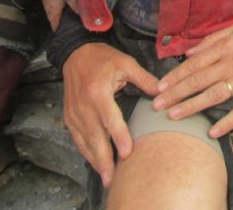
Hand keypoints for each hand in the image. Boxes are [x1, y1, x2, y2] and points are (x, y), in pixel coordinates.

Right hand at [43, 0, 79, 29]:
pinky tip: (57, 9)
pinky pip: (47, 8)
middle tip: (62, 27)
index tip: (61, 33)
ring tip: (60, 19)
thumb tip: (80, 15)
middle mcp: (48, 9)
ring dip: (53, 17)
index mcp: (54, 11)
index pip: (54, 24)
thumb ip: (75, 7)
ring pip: (49, 14)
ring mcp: (45, 3)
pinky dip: (52, 11)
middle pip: (51, 20)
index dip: (57, 29)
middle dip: (55, 24)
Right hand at [62, 43, 159, 187]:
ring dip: (95, 161)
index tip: (127, 153)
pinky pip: (78, 139)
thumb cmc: (102, 58)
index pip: (109, 118)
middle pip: (94, 137)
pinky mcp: (69, 117)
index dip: (119, 136)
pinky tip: (96, 163)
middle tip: (113, 178)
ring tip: (107, 177)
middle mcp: (84, 105)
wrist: (75, 54)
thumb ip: (144, 79)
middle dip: (104, 159)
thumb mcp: (125, 63)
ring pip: (85, 142)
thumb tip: (162, 93)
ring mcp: (74, 113)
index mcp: (98, 91)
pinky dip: (86, 153)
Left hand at [153, 22, 232, 137]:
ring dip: (193, 106)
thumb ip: (211, 40)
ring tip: (175, 115)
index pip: (195, 64)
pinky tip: (213, 132)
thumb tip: (189, 53)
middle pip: (199, 80)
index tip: (160, 86)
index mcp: (226, 48)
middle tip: (158, 105)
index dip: (176, 76)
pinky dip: (228, 122)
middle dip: (176, 93)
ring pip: (215, 95)